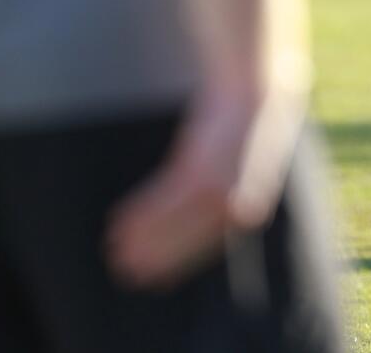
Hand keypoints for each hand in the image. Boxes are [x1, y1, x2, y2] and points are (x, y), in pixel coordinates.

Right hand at [106, 80, 307, 289]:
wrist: (257, 89)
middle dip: (155, 258)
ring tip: (113, 246)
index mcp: (249, 210)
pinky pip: (162, 199)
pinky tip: (118, 221)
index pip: (208, 249)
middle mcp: (236, 206)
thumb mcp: (244, 167)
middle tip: (126, 272)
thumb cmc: (248, 125)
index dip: (179, 263)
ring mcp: (218, 188)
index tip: (158, 281)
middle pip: (186, 243)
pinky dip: (140, 213)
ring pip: (170, 224)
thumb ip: (226, 193)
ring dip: (140, 238)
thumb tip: (203, 212)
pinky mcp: (198, 168)